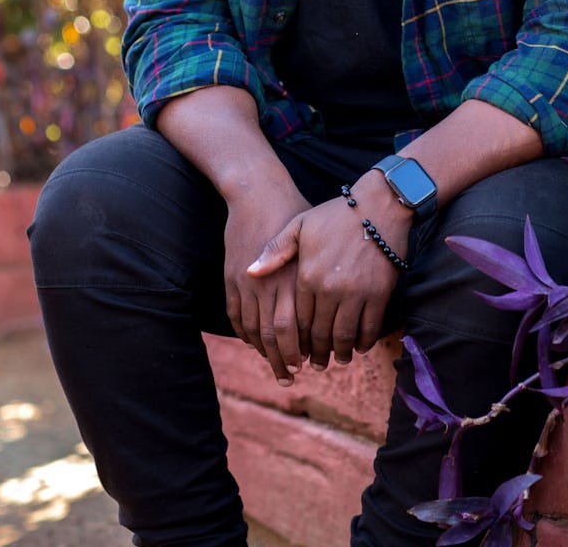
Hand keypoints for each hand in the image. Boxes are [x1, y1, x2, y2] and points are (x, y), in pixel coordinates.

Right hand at [224, 187, 310, 385]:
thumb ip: (320, 274)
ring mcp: (247, 283)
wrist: (258, 193)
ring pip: (254, 330)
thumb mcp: (313, 241)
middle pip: (275, 335)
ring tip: (276, 367)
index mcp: (294, 277)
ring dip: (264, 353)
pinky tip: (255, 344)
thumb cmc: (294, 214)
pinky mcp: (231, 278)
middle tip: (292, 375)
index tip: (311, 362)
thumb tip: (336, 306)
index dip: (302, 348)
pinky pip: (236, 316)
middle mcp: (270, 284)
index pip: (296, 326)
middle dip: (284, 359)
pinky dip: (245, 335)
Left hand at [248, 187, 412, 370]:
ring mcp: (356, 293)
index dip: (297, 339)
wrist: (378, 206)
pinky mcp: (379, 294)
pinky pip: (370, 327)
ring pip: (344, 335)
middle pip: (320, 334)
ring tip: (338, 360)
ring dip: (340, 353)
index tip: (298, 350)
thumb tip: (251, 272)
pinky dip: (364, 341)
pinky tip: (360, 346)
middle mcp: (329, 290)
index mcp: (307, 276)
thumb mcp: (300, 225)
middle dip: (318, 354)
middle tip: (317, 364)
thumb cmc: (336, 214)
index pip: (298, 319)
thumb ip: (275, 250)